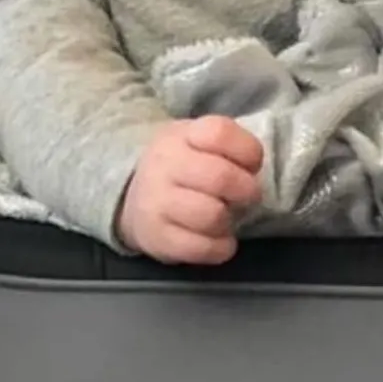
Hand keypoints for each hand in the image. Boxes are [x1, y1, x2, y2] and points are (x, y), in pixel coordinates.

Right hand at [118, 116, 264, 265]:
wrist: (130, 195)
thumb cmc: (182, 166)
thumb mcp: (199, 141)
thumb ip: (230, 147)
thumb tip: (252, 170)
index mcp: (181, 136)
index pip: (220, 133)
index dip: (248, 152)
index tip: (249, 164)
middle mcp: (165, 165)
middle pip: (221, 177)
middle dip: (247, 192)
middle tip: (246, 198)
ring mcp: (157, 203)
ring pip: (212, 215)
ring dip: (230, 221)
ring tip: (226, 218)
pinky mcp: (157, 238)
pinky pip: (201, 248)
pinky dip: (221, 248)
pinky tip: (219, 240)